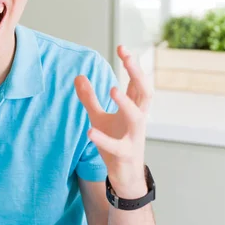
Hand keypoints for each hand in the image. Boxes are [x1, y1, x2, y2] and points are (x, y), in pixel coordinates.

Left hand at [75, 46, 151, 198]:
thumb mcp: (98, 118)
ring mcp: (134, 138)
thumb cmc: (115, 144)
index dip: (131, 64)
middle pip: (145, 92)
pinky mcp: (126, 155)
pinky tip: (90, 131)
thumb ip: (89, 98)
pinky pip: (117, 147)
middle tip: (127, 57)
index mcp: (133, 109)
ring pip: (138, 117)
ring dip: (126, 103)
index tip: (122, 47)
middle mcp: (138, 120)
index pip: (136, 82)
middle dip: (137, 74)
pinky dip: (104, 139)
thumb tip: (79, 76)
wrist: (125, 177)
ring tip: (113, 90)